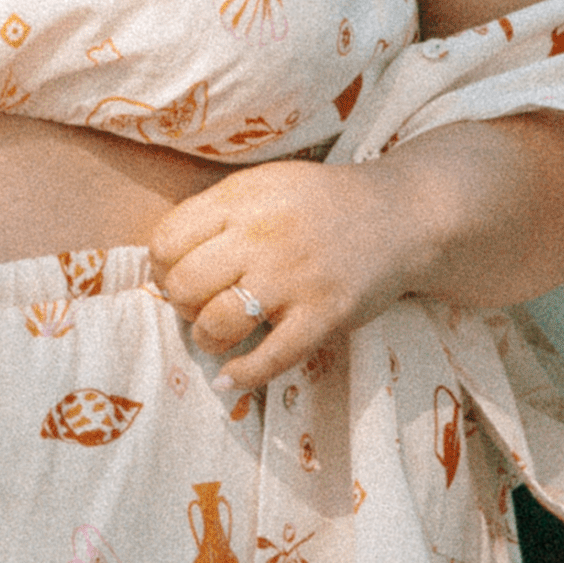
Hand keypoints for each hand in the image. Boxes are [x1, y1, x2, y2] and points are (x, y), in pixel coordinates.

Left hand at [146, 159, 420, 392]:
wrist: (401, 216)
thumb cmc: (321, 202)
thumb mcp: (263, 185)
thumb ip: (216, 213)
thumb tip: (162, 259)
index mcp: (241, 198)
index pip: (167, 241)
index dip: (161, 266)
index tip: (175, 274)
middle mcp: (262, 236)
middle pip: (184, 285)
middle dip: (181, 303)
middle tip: (197, 305)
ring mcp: (294, 278)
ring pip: (217, 323)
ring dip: (207, 338)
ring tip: (217, 334)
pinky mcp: (324, 315)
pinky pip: (269, 358)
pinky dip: (242, 375)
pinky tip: (229, 377)